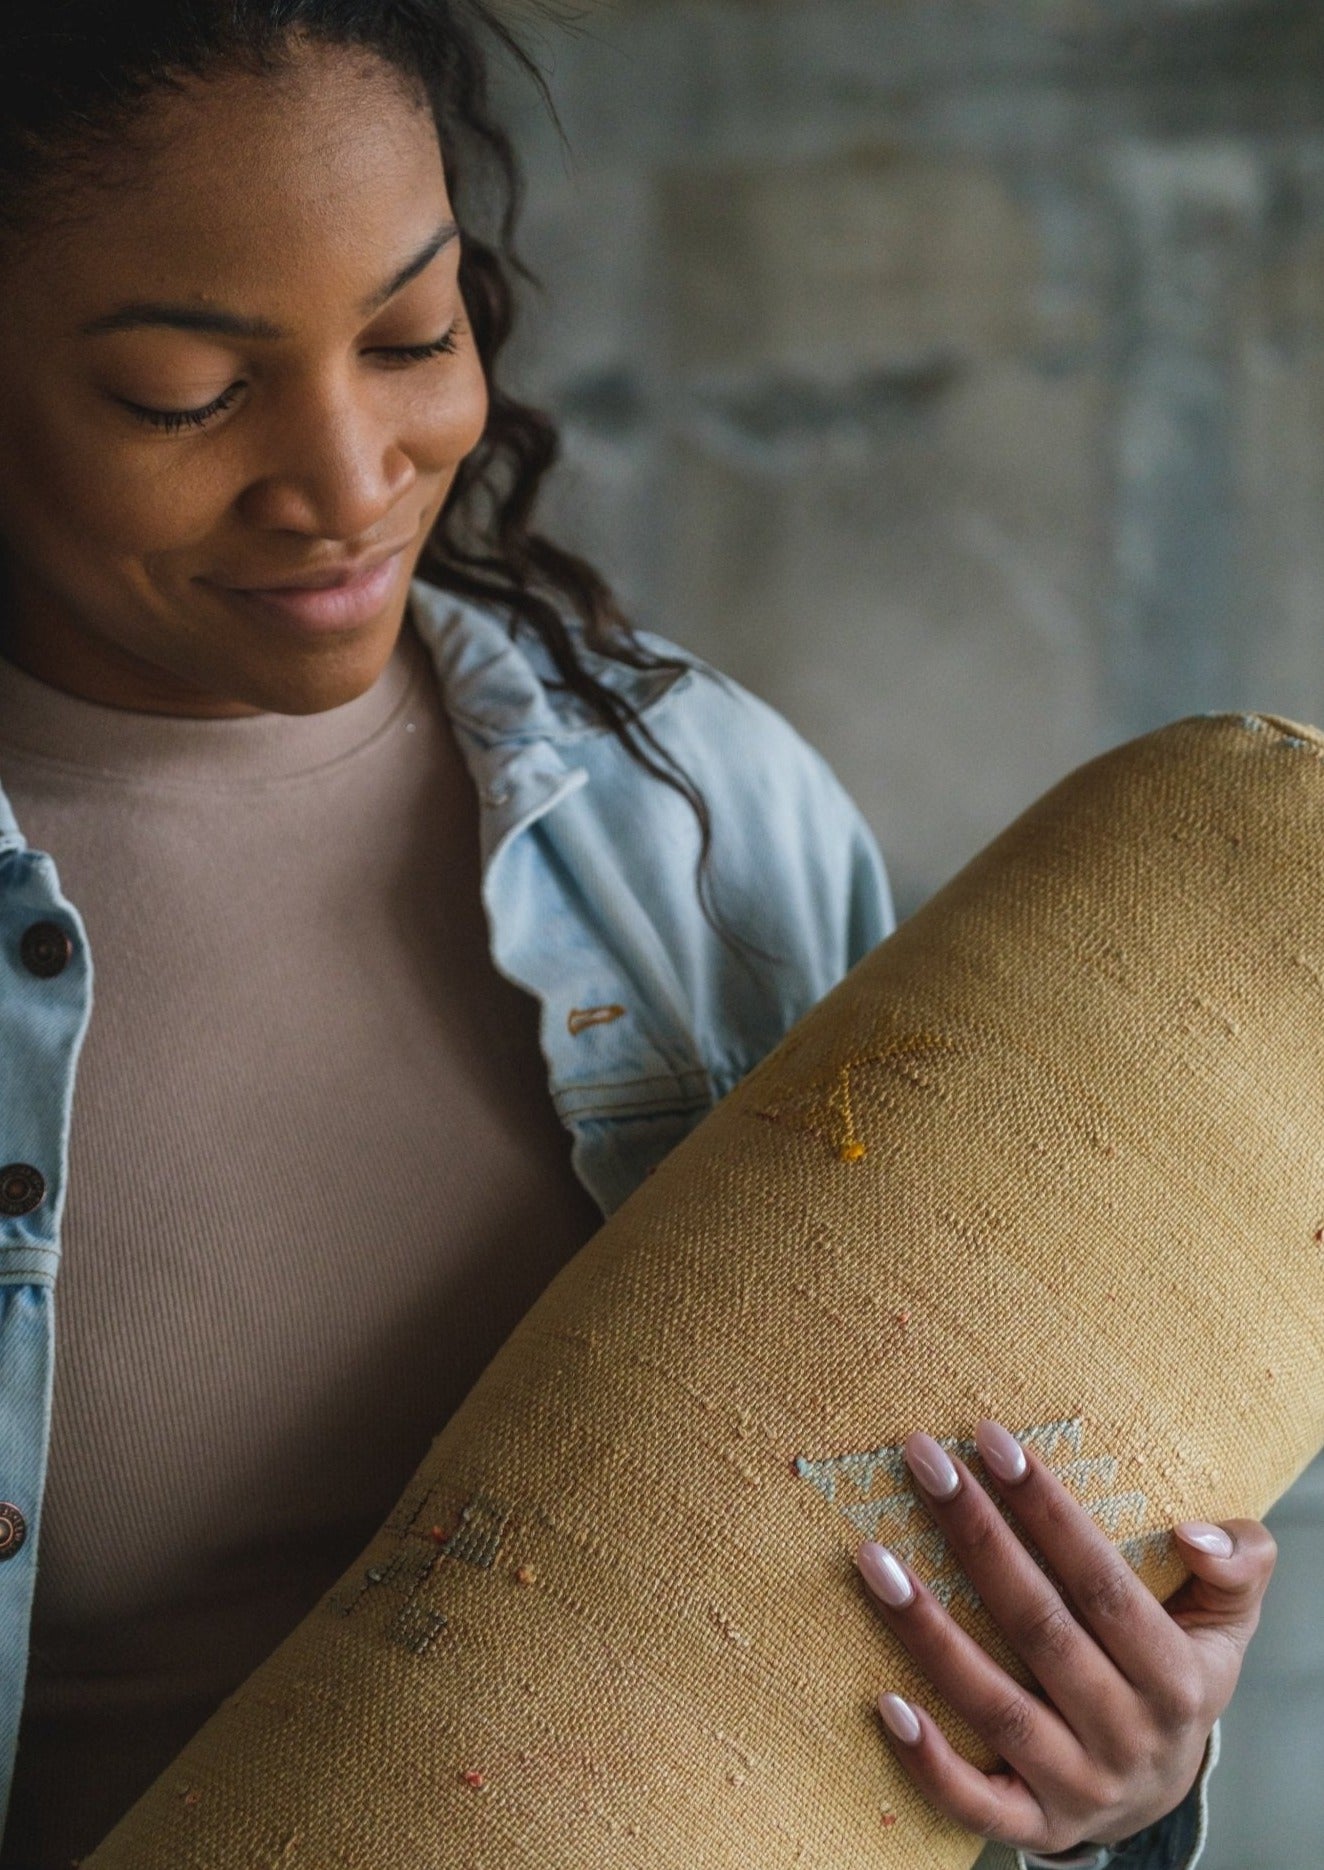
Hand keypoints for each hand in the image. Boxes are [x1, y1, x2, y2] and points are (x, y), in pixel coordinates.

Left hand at [854, 1418, 1275, 1857]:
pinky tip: (884, 1703)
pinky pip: (976, 1803)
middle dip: (975, 1535)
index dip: (1046, 1509)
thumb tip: (1193, 1534)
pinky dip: (931, 1761)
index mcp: (1176, 1678)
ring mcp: (1080, 1788)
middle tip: (922, 1461)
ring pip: (995, 1706)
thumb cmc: (1181, 1669)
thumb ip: (1238, 1565)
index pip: (1101, 1582)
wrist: (1162, 1790)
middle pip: (1038, 1627)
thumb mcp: (1229, 1619)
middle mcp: (1128, 1736)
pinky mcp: (1036, 1827)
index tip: (990, 1439)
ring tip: (873, 1558)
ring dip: (927, 1630)